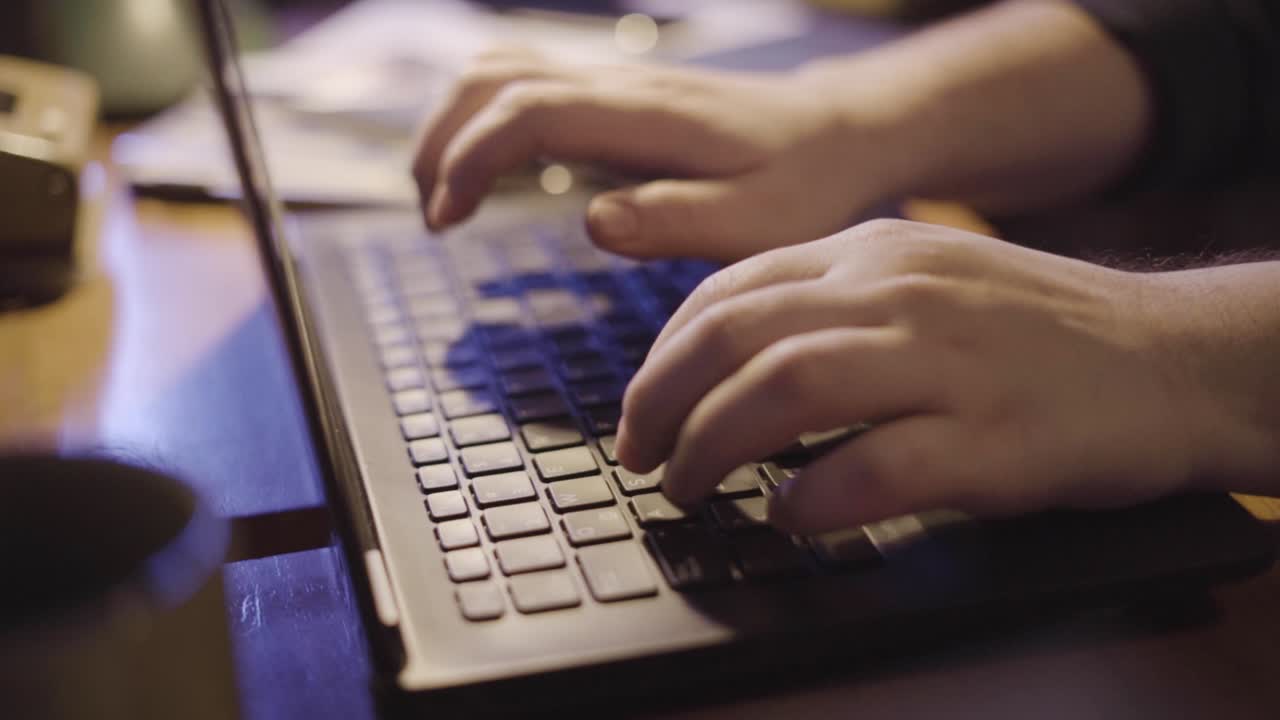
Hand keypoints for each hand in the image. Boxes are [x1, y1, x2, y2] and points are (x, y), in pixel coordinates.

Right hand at [412, 49, 908, 261]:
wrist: (840, 132)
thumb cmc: (804, 185)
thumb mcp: (759, 222)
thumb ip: (677, 221)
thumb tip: (592, 222)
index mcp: (647, 116)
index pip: (529, 112)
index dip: (470, 158)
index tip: (445, 219)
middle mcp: (620, 85)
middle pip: (494, 77)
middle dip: (440, 140)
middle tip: (433, 216)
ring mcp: (614, 83)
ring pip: (502, 70)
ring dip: (453, 124)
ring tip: (442, 197)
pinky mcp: (616, 96)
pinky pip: (527, 84)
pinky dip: (483, 119)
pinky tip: (485, 170)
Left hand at [614, 219, 1226, 533]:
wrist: (1176, 359)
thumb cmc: (1040, 336)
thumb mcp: (928, 285)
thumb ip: (836, 308)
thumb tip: (730, 370)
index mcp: (876, 254)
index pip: (731, 291)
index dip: (664, 355)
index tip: (643, 407)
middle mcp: (902, 293)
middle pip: (737, 336)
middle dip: (663, 402)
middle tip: (641, 457)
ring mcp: (949, 361)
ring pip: (785, 387)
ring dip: (713, 446)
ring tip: (689, 490)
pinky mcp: (995, 438)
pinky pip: (875, 466)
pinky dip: (812, 497)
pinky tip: (790, 517)